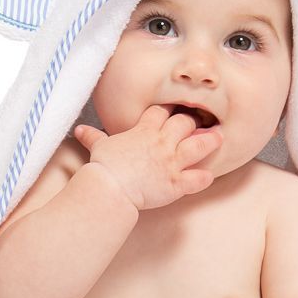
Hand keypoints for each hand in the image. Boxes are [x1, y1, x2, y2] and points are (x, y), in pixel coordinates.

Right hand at [73, 106, 223, 211]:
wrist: (110, 187)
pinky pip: (198, 178)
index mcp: (144, 131)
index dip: (168, 109)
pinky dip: (204, 177)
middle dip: (193, 121)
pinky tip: (208, 175)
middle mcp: (162, 142)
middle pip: (184, 122)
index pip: (160, 112)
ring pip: (199, 145)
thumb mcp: (98, 147)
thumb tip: (79, 131)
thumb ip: (92, 137)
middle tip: (201, 121)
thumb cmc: (104, 167)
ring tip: (219, 137)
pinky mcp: (176, 183)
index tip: (173, 109)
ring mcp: (171, 162)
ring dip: (211, 141)